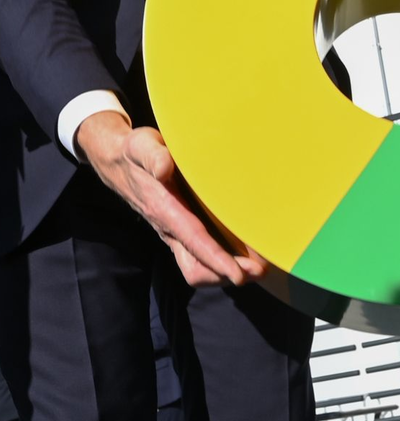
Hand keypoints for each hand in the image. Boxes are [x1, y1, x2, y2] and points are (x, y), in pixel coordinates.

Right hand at [75, 110, 265, 286]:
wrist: (117, 161)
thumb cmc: (135, 152)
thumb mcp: (142, 146)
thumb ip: (153, 156)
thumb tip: (164, 167)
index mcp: (164, 209)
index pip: (194, 240)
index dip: (217, 259)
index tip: (239, 274)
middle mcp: (168, 228)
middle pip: (196, 266)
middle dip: (226, 273)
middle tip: (261, 272)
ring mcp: (173, 232)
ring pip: (196, 265)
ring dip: (225, 271)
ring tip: (257, 269)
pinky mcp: (178, 229)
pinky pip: (197, 255)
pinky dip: (219, 261)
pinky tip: (242, 254)